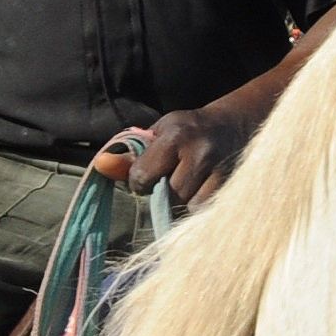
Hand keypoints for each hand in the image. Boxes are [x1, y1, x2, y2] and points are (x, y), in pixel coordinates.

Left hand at [110, 108, 247, 206]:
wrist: (235, 124)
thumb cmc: (188, 130)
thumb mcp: (157, 134)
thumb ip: (130, 155)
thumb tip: (101, 165)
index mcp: (175, 136)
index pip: (142, 176)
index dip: (139, 182)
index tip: (147, 178)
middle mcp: (200, 152)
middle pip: (167, 196)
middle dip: (162, 195)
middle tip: (168, 183)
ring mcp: (221, 170)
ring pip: (188, 206)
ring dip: (181, 203)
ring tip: (186, 187)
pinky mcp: (234, 185)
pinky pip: (206, 210)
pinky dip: (198, 207)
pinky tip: (200, 193)